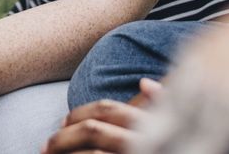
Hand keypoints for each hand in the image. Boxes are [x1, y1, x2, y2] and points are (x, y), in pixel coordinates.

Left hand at [42, 78, 162, 153]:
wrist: (184, 151)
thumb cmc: (165, 145)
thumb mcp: (167, 129)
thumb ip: (158, 107)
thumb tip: (145, 82)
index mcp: (150, 124)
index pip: (107, 110)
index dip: (79, 114)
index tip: (61, 122)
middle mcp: (144, 139)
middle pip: (92, 130)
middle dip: (63, 137)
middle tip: (44, 147)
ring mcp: (133, 152)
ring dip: (63, 153)